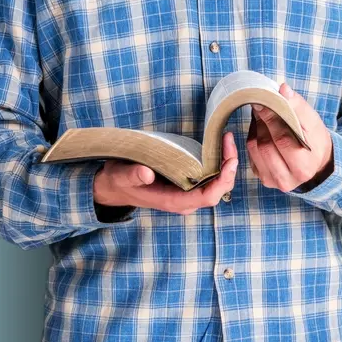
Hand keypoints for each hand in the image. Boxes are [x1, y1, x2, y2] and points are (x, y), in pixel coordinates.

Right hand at [93, 132, 238, 215]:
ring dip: (225, 164)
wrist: (112, 187)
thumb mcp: (120, 176)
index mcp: (172, 201)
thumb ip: (132, 175)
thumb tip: (147, 174)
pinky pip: (208, 179)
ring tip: (226, 140)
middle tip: (229, 140)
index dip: (222, 180)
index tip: (228, 160)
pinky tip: (217, 147)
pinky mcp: (185, 186)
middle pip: (218, 191)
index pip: (207, 197)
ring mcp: (185, 194)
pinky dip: (216, 163)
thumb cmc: (117, 181)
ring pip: (216, 185)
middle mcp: (183, 201)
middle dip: (228, 168)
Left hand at [246, 83, 333, 192]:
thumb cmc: (315, 141)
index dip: (271, 119)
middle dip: (262, 123)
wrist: (316, 163)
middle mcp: (286, 179)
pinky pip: (250, 154)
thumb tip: (283, 89)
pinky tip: (261, 130)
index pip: (282, 140)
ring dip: (255, 129)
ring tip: (262, 117)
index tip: (262, 102)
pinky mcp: (262, 178)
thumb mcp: (313, 123)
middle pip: (265, 145)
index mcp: (303, 167)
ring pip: (254, 149)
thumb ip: (298, 106)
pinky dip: (253, 138)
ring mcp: (271, 180)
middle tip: (261, 106)